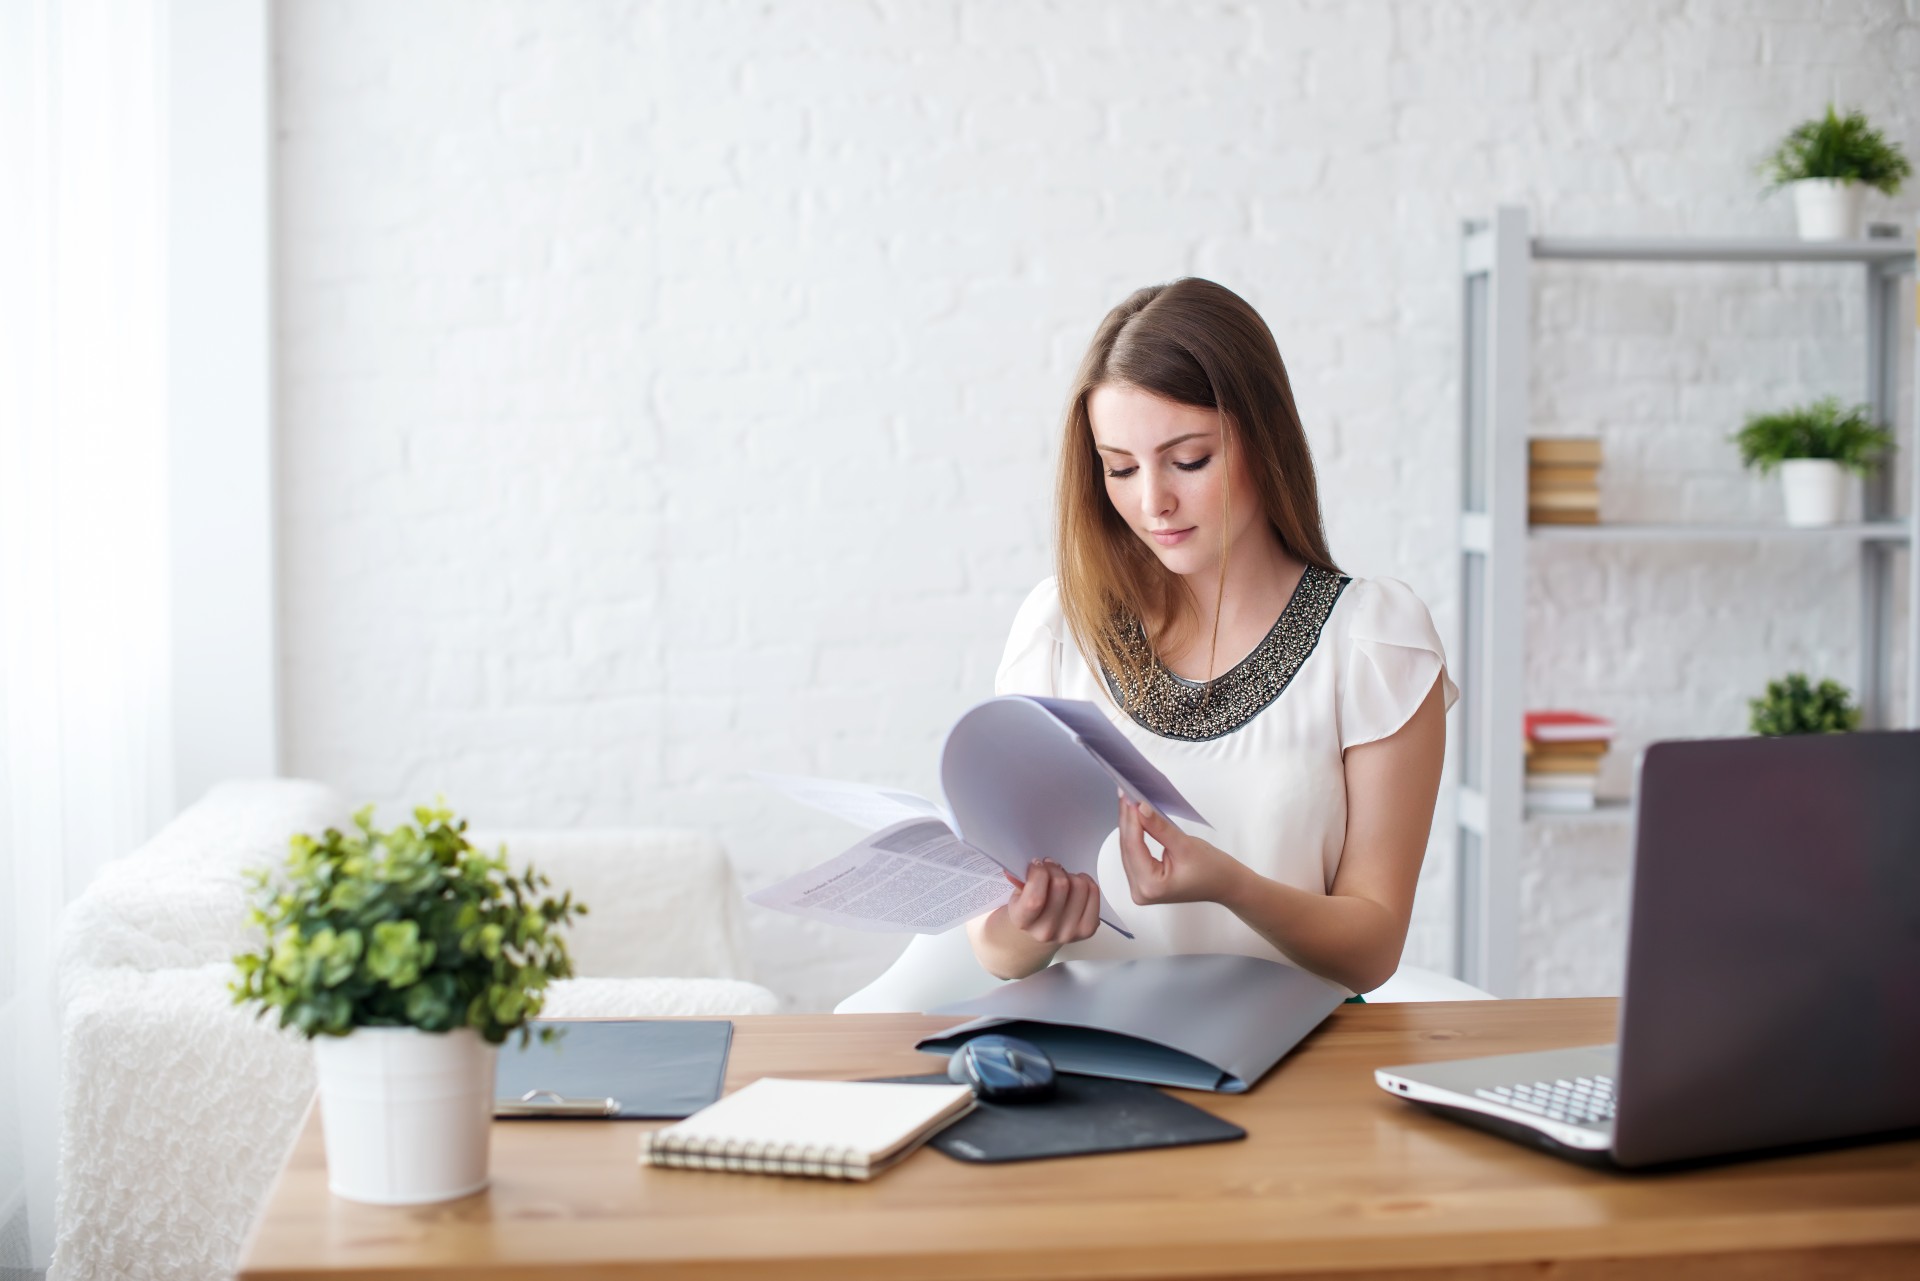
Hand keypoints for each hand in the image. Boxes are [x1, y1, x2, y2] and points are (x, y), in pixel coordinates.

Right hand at [996, 858, 1099, 946]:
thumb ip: (1021, 879)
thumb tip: (1026, 864)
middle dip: (1054, 868)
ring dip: (1070, 875)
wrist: (1040, 930)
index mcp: (1023, 922)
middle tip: (1050, 867)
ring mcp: (1069, 932)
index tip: (1037, 864)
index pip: (1035, 898)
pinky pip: (1094, 892)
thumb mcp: (1018, 894)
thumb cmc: (1030, 908)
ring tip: (1062, 879)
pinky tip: (1076, 885)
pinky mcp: (1088, 929)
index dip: (1038, 873)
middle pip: (1061, 886)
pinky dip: (1086, 881)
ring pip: (1079, 886)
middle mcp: (1046, 931)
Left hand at [1116, 792, 1244, 906]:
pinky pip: (1133, 854)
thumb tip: (1141, 809)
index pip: (1133, 846)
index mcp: (1150, 886)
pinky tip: (1133, 818)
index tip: (1130, 797)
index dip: (1131, 819)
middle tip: (1126, 793)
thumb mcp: (1185, 845)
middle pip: (1127, 848)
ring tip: (1128, 801)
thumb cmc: (1213, 871)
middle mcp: (1140, 891)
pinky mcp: (1143, 881)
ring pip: (1128, 850)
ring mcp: (1140, 888)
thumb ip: (1159, 827)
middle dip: (1128, 819)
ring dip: (1129, 825)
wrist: (1226, 884)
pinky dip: (1134, 835)